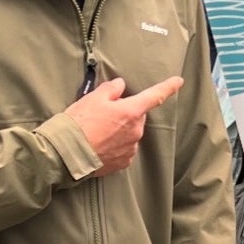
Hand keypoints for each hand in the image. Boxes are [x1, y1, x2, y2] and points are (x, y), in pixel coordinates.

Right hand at [64, 77, 182, 175]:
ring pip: (130, 132)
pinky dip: (114, 145)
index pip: (155, 96)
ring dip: (118, 129)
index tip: (178, 81)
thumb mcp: (92, 98)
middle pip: (136, 116)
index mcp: (131, 111)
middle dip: (124, 112)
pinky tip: (98, 144)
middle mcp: (136, 130)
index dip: (168, 87)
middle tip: (102, 114)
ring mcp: (131, 147)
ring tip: (96, 131)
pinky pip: (124, 148)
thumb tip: (120, 86)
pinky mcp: (123, 162)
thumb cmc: (78, 124)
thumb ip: (111, 89)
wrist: (65, 154)